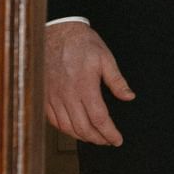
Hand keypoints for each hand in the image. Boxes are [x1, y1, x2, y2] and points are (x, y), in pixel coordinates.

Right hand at [45, 21, 134, 145]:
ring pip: (67, 127)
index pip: (99, 119)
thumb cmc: (82, 43)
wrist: (56, 31)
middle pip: (83, 128)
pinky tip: (75, 129)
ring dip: (82, 137)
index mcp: (84, 86)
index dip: (109, 133)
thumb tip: (129, 97)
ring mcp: (53, 96)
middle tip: (108, 141)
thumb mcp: (105, 58)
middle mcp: (67, 94)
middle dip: (98, 139)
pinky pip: (53, 120)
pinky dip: (65, 129)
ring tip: (94, 137)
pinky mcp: (44, 96)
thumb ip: (117, 81)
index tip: (117, 140)